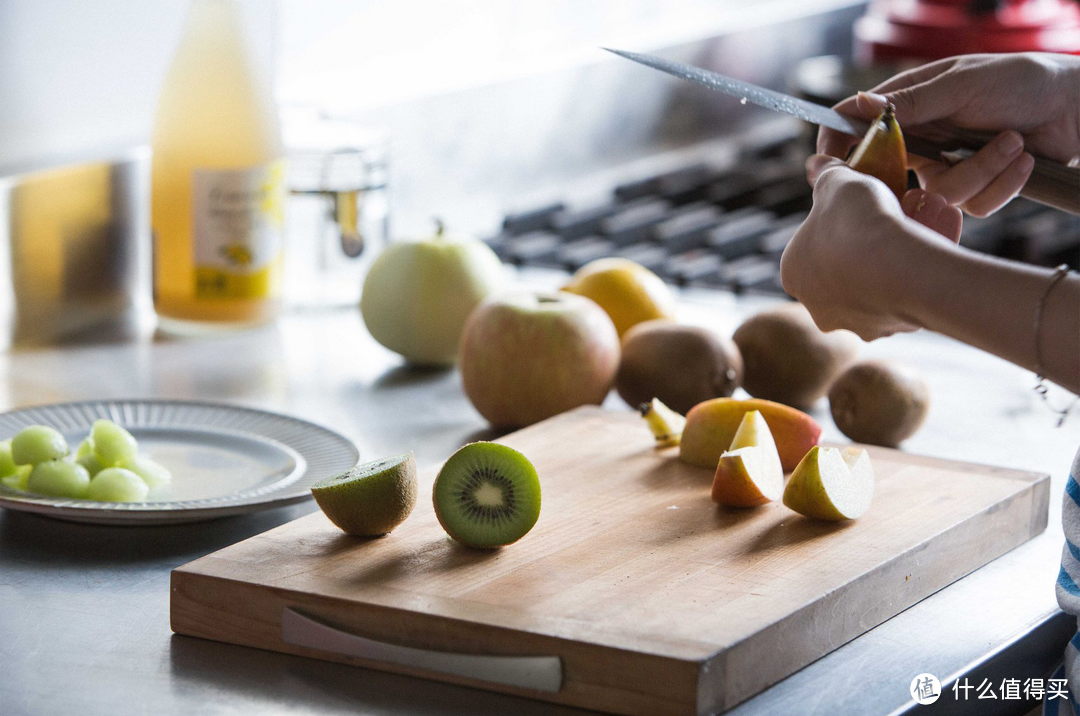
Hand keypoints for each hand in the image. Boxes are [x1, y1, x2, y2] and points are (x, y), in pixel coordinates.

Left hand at [782, 157, 961, 340]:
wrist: (899, 269)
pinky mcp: (894, 327)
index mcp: (793, 273)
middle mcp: (818, 304)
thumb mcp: (838, 183)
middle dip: (878, 232)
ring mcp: (857, 321)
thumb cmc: (858, 224)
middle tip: (906, 203)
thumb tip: (817, 164)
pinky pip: (912, 288)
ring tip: (933, 208)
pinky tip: (945, 231)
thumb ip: (828, 173)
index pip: (815, 242)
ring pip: (884, 276)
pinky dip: (925, 263)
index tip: (867, 202)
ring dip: (907, 244)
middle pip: (851, 260)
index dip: (843, 217)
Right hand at [817, 53, 1079, 216]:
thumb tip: (858, 105)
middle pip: (891, 175)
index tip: (830, 165)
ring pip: (940, 195)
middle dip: (931, 168)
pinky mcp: (974, 191)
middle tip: (953, 153)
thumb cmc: (1024, 81)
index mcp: (910, 106)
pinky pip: (973, 206)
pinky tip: (1023, 158)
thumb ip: (912, 101)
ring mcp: (946, 168)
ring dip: (984, 169)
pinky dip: (1004, 182)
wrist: (1077, 108)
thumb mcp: (963, 84)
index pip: (854, 126)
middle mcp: (922, 141)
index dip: (837, 146)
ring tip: (1013, 141)